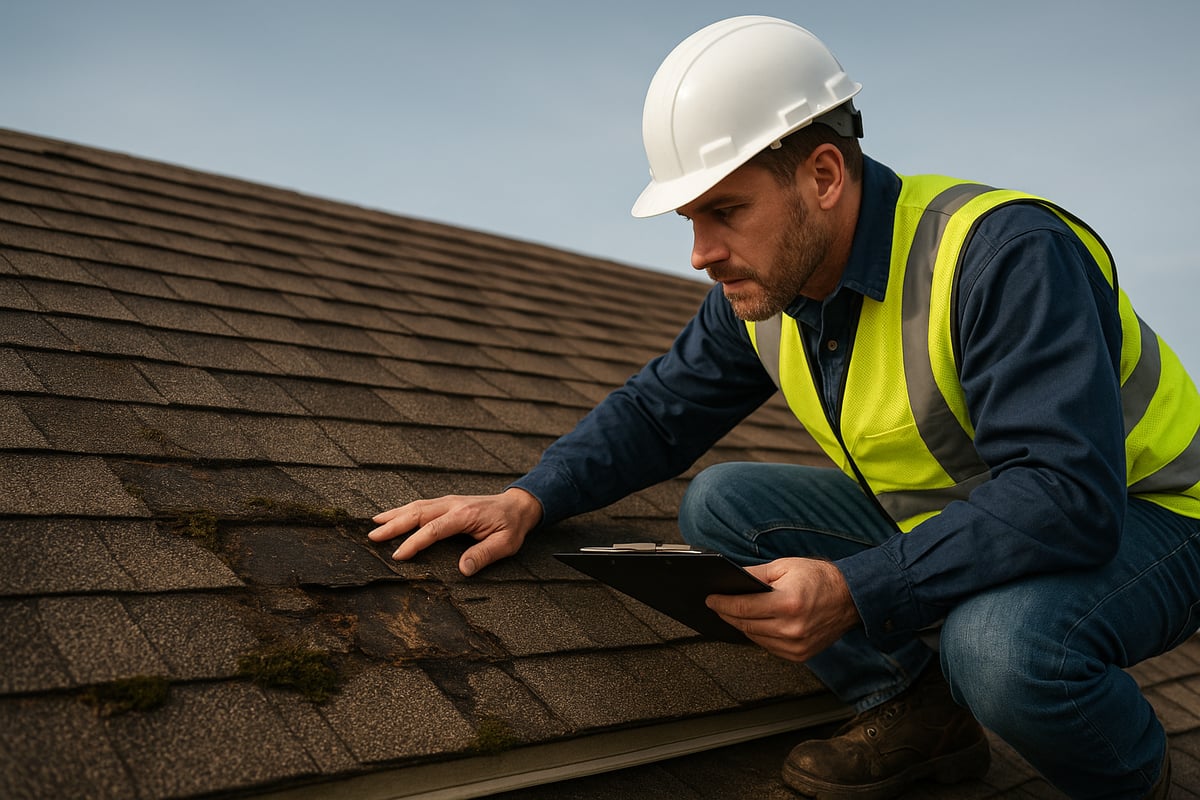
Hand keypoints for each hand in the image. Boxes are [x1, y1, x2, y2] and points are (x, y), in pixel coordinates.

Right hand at [368, 488, 542, 575]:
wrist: (518, 506)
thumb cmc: (511, 526)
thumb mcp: (505, 544)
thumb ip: (484, 555)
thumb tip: (463, 570)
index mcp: (464, 515)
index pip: (433, 530)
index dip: (414, 542)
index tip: (398, 555)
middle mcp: (452, 505)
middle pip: (417, 513)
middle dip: (393, 524)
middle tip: (373, 536)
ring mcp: (448, 502)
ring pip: (416, 507)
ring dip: (394, 515)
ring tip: (374, 523)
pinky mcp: (447, 503)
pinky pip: (421, 506)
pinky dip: (404, 510)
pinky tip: (393, 516)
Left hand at [706, 558, 859, 661]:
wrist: (851, 598)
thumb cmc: (821, 579)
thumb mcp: (785, 566)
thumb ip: (756, 575)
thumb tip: (732, 579)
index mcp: (788, 604)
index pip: (743, 607)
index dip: (722, 603)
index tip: (710, 599)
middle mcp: (792, 629)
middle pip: (746, 624)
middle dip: (727, 613)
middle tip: (717, 604)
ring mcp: (797, 645)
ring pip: (755, 638)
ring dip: (741, 625)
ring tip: (732, 612)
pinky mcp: (800, 655)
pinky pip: (769, 647)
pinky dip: (758, 635)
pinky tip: (753, 624)